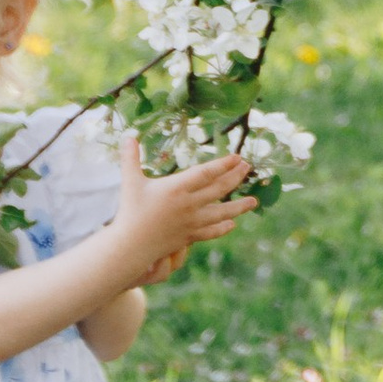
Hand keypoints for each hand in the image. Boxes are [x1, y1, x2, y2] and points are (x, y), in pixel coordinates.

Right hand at [113, 138, 256, 278]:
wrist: (132, 245)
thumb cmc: (130, 211)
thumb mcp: (130, 181)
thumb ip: (131, 158)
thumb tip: (128, 136)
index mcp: (177, 188)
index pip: (206, 173)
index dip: (223, 164)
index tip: (237, 157)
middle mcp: (189, 204)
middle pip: (219, 189)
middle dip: (235, 177)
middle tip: (248, 167)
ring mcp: (192, 221)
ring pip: (221, 212)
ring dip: (239, 206)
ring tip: (254, 202)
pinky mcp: (190, 236)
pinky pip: (211, 231)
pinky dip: (222, 228)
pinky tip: (232, 224)